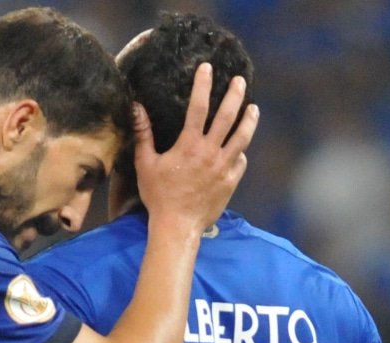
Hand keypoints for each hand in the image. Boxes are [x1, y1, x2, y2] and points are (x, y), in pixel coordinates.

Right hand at [133, 63, 258, 237]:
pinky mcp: (231, 181)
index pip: (198, 107)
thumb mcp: (145, 164)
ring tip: (253, 108)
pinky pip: (240, 161)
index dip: (203, 85)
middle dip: (234, 95)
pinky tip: (240, 147)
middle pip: (227, 116)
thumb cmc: (158, 196)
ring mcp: (223, 167)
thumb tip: (136, 108)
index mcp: (189, 145)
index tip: (207, 68)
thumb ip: (143, 134)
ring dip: (249, 120)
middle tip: (240, 81)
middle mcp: (210, 153)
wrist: (178, 226)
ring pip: (242, 137)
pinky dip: (240, 151)